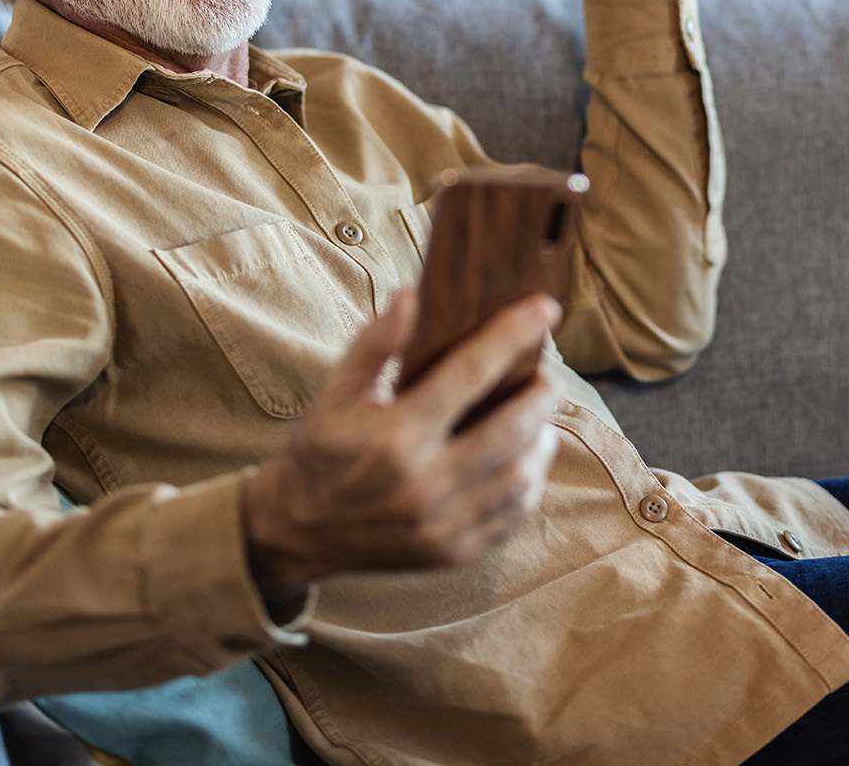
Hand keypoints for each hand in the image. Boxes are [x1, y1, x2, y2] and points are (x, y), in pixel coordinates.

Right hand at [241, 292, 562, 608]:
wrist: (299, 529)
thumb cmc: (323, 449)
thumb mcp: (336, 391)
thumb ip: (375, 343)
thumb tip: (413, 295)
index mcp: (395, 436)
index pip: (470, 373)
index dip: (512, 335)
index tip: (544, 309)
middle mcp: (424, 483)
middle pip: (511, 429)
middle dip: (542, 394)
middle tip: (548, 374)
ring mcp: (443, 524)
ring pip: (521, 475)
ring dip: (542, 438)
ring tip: (539, 416)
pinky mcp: (455, 552)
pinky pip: (514, 515)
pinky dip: (530, 482)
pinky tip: (525, 458)